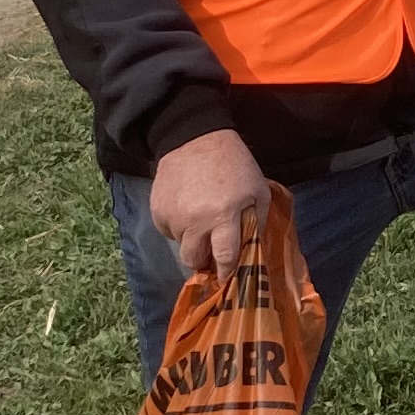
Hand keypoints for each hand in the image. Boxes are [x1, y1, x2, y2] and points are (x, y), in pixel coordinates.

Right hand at [149, 128, 269, 280]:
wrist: (194, 137)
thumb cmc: (233, 164)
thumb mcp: (258, 190)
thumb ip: (258, 221)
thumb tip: (251, 249)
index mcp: (223, 215)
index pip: (224, 257)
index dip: (227, 270)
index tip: (228, 276)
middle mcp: (195, 220)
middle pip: (193, 259)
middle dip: (203, 261)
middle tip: (211, 252)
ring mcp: (172, 215)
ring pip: (180, 244)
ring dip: (191, 239)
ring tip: (201, 218)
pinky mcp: (157, 209)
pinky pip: (167, 230)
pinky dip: (177, 226)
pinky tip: (186, 208)